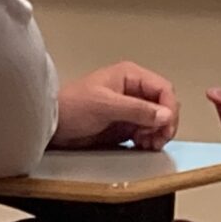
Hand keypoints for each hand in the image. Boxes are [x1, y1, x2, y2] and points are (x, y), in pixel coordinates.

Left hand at [54, 61, 179, 149]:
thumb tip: (165, 115)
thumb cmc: (72, 106)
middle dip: (165, 123)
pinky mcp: (125, 125)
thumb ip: (137, 109)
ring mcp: (130, 108)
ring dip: (158, 133)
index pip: (163, 89)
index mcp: (131, 76)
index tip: (167, 126)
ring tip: (149, 144)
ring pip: (157, 120)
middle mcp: (133, 90)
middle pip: (163, 105)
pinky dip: (149, 139)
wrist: (51, 126)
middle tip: (159, 139)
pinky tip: (142, 145)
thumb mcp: (106, 105)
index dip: (169, 108)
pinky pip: (146, 131)